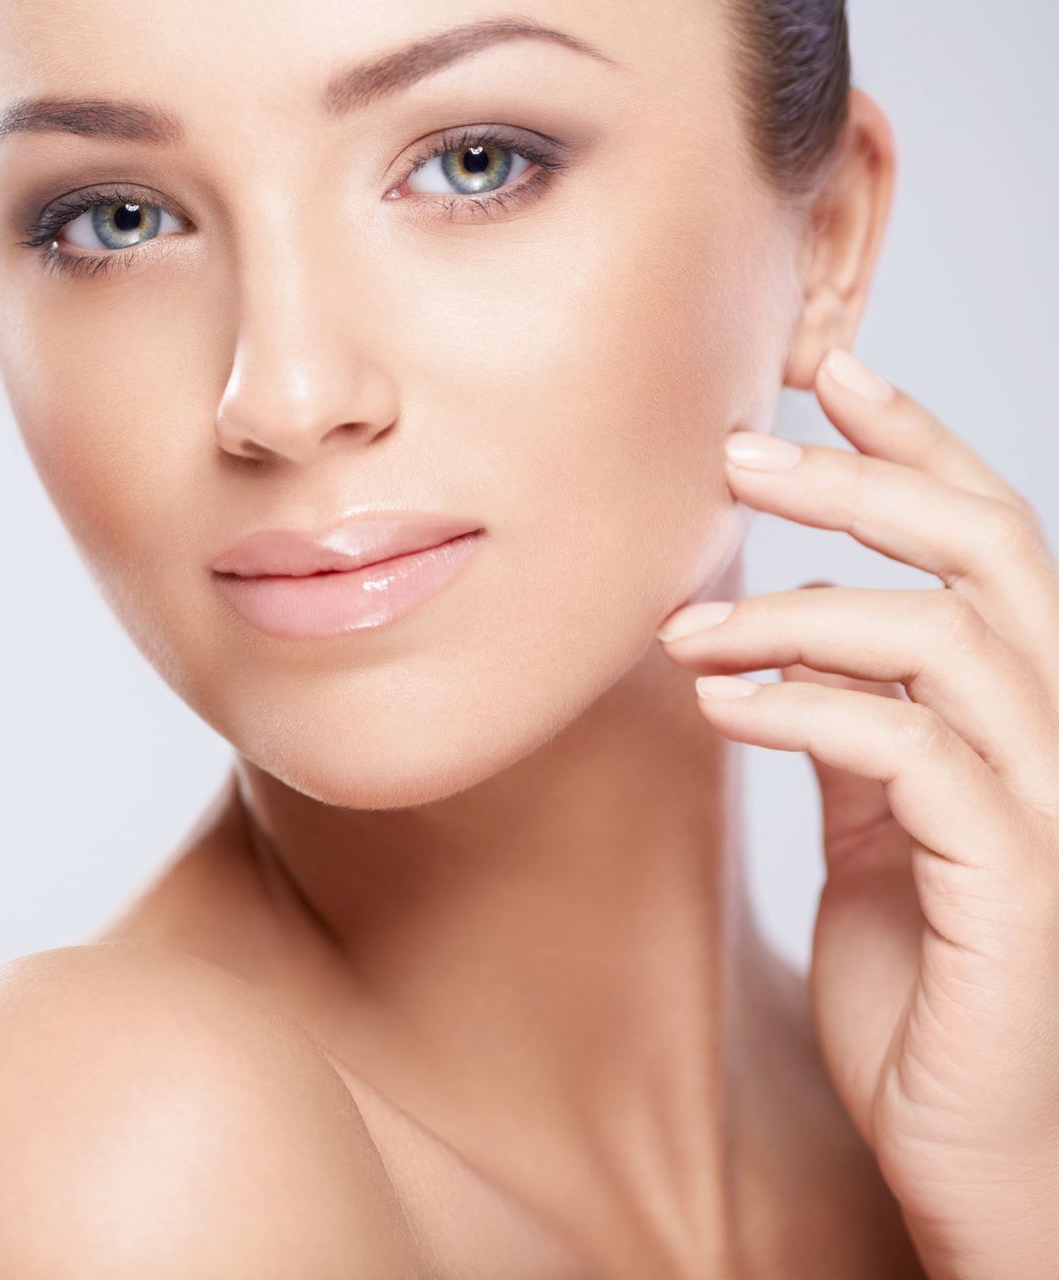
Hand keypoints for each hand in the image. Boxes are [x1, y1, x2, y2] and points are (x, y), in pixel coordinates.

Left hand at [654, 346, 1058, 1278]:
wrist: (975, 1146)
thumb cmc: (927, 991)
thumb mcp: (874, 838)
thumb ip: (857, 737)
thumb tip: (783, 648)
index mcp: (1023, 714)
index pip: (990, 539)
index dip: (916, 443)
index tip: (824, 369)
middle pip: (986, 551)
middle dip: (860, 481)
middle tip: (733, 453)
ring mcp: (1050, 804)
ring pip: (948, 639)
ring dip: (798, 612)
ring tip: (682, 628)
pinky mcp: (1018, 878)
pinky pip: (913, 753)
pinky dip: (808, 710)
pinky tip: (720, 703)